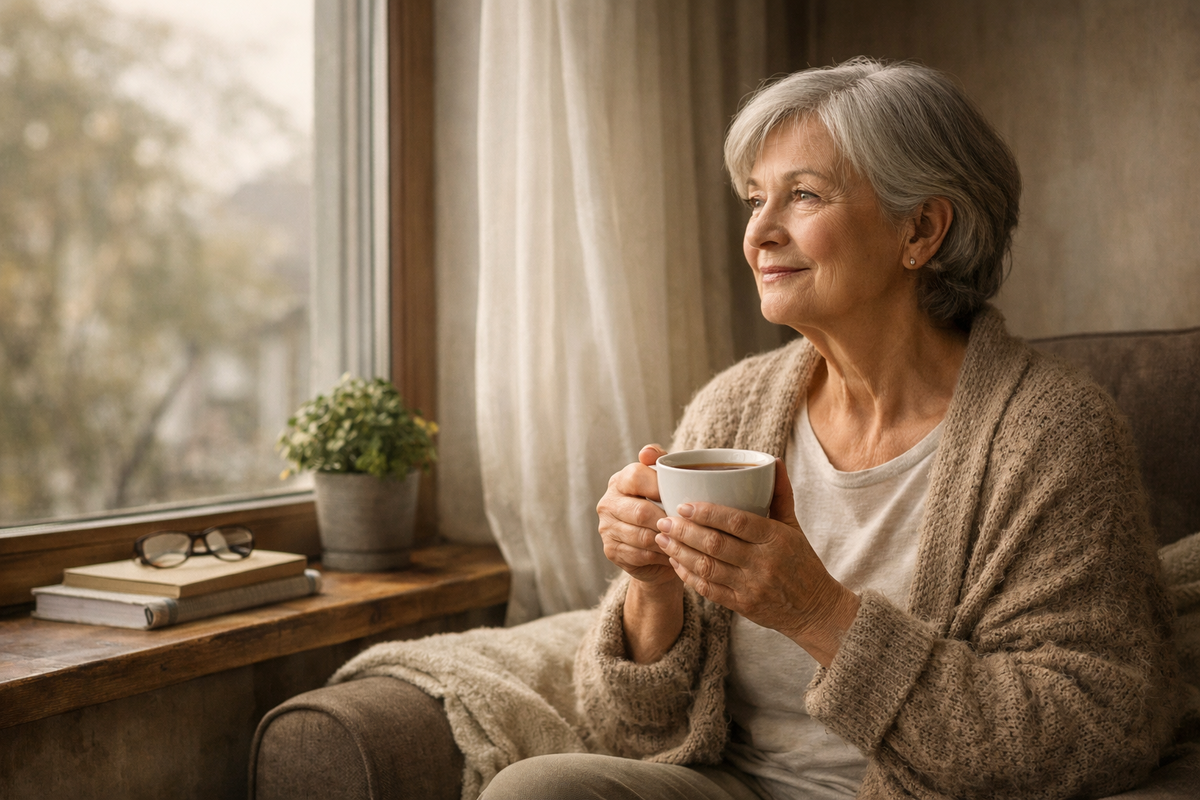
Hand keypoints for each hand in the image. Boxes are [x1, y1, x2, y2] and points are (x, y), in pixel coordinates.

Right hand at [596, 444, 678, 587]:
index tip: (681, 497)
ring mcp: (606, 528)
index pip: (636, 477)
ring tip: (686, 542)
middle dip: (668, 520)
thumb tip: (646, 453)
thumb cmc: (663, 504)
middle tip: (689, 526)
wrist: (654, 541)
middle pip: (640, 512)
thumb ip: (660, 460)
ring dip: (667, 540)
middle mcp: (608, 503)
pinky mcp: (611, 551)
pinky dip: (660, 556)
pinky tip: (674, 554)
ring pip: (642, 536)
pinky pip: (640, 555)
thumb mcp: (665, 481)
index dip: (660, 487)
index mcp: (619, 480)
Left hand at [653, 458, 860, 666]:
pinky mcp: (743, 606)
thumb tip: (773, 461)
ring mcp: (752, 587)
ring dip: (680, 553)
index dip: (707, 513)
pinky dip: (688, 576)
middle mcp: (764, 563)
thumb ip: (780, 494)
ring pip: (707, 568)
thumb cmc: (801, 561)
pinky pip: (709, 590)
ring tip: (661, 538)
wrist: (815, 609)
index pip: (737, 522)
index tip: (683, 505)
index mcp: (776, 538)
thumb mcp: (794, 526)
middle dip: (684, 531)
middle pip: (716, 545)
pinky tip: (675, 563)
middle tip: (663, 519)